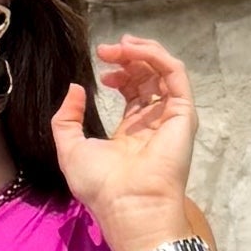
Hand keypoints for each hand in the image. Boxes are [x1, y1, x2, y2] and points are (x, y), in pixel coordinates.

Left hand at [53, 33, 199, 239]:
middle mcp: (154, 122)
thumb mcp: (70, 148)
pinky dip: (157, 56)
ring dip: (142, 52)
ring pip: (164, 71)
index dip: (120, 72)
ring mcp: (171, 117)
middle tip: (105, 50)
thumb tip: (76, 88)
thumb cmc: (100, 185)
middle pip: (149, 77)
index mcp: (133, 132)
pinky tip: (134, 51)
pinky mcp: (183, 113)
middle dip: (128, 57)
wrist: (126, 204)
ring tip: (118, 46)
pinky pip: (175, 75)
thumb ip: (67, 118)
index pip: (134, 91)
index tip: (100, 68)